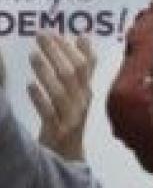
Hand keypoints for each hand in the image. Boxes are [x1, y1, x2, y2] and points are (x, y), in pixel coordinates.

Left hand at [29, 32, 94, 160]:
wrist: (67, 156)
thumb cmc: (69, 119)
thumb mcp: (79, 92)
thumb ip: (82, 67)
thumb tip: (83, 37)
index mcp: (86, 91)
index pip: (84, 65)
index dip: (70, 48)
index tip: (54, 32)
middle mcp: (82, 102)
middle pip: (72, 74)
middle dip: (57, 53)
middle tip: (40, 36)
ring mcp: (71, 117)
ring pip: (61, 92)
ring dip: (47, 72)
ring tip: (33, 56)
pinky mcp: (58, 131)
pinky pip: (50, 114)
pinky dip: (41, 100)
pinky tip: (30, 87)